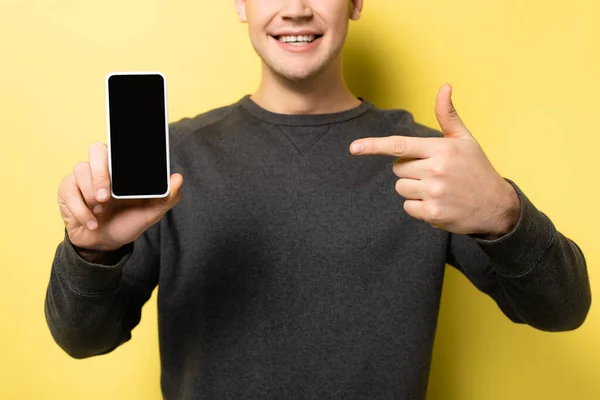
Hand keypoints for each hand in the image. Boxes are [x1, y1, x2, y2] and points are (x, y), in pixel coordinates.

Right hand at [58, 142, 182, 251]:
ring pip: (80, 170)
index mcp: (122, 168)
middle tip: (106, 197)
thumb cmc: (128, 222)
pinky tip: (92, 222)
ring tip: (101, 211)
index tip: (123, 168)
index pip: (119, 146)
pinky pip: (68, 191)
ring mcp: (82, 177)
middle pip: (96, 149)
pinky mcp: (67, 190)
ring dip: (90, 195)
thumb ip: (167, 197)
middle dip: (101, 173)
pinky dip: (81, 211)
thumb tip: (178, 178)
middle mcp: (101, 167)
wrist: (105, 243)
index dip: (119, 147)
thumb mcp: (151, 213)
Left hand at [349, 83, 519, 237]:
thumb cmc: (477, 169)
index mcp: (441, 149)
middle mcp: (436, 169)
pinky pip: (408, 207)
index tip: (353, 148)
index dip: (373, 146)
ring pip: (401, 188)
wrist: (497, 206)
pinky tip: (439, 204)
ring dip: (414, 190)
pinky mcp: (432, 213)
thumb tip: (444, 86)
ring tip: (438, 189)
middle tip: (434, 174)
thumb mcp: (465, 140)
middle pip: (397, 168)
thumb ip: (448, 115)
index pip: (399, 145)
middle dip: (410, 170)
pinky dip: (419, 207)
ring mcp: (434, 192)